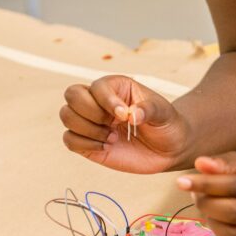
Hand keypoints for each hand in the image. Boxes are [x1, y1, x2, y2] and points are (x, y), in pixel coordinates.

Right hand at [60, 76, 190, 172]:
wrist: (169, 149)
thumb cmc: (166, 124)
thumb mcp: (163, 112)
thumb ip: (148, 110)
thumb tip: (131, 115)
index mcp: (116, 87)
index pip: (97, 86)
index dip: (106, 101)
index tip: (125, 116)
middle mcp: (99, 101)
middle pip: (72, 95)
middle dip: (91, 112)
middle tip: (113, 125)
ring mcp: (91, 121)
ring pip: (66, 115)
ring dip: (88, 129)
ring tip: (112, 137)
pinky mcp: (87, 142)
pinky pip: (68, 139)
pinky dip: (84, 144)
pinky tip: (106, 146)